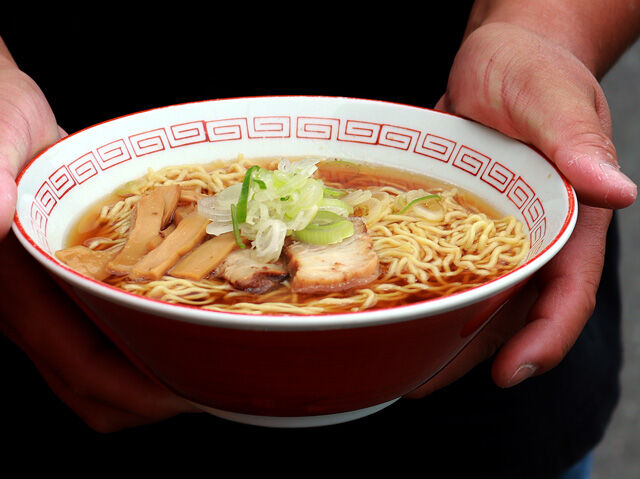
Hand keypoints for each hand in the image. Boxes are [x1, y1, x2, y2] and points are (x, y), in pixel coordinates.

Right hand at [0, 41, 197, 431]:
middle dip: (152, 396)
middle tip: (214, 381)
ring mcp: (49, 298)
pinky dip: (143, 341)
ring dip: (150, 375)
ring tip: (206, 361)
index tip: (194, 388)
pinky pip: (104, 332)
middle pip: (92, 387)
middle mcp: (32, 305)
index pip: (81, 366)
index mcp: (18, 286)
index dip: (138, 389)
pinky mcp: (67, 282)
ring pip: (97, 369)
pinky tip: (181, 324)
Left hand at [407, 22, 635, 396]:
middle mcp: (532, 235)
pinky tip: (394, 309)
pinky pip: (444, 265)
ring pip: (476, 295)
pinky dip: (424, 291)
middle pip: (513, 308)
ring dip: (443, 332)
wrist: (498, 58)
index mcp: (568, 217)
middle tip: (422, 384)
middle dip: (474, 352)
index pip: (567, 290)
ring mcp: (494, 231)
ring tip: (399, 362)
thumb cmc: (533, 70)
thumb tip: (616, 192)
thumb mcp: (551, 98)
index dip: (545, 336)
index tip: (509, 373)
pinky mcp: (459, 220)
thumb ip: (578, 143)